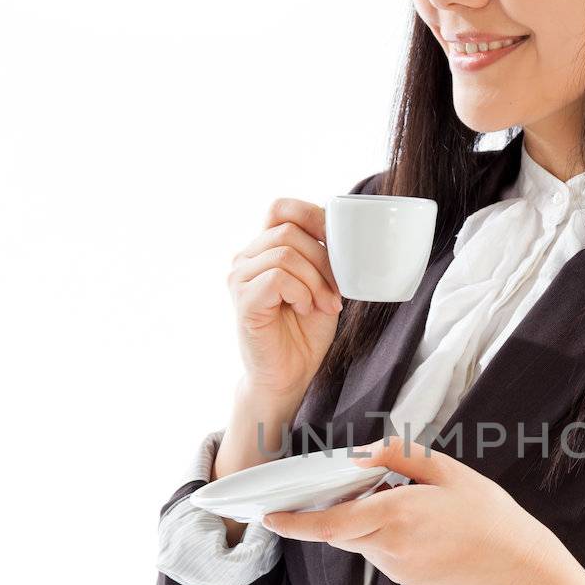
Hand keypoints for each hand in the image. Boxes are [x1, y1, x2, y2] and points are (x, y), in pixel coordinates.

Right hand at [227, 197, 344, 399]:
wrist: (290, 376)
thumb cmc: (306, 333)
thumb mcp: (322, 285)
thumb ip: (323, 256)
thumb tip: (344, 230)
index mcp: (264, 249)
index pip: (281, 208)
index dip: (312, 216)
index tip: (339, 244)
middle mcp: (246, 259)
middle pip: (288, 230)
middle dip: (323, 260)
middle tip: (335, 292)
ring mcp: (239, 279)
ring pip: (285, 254)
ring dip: (315, 280)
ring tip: (322, 305)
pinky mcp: (243, 301)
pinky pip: (277, 278)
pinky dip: (301, 292)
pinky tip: (305, 310)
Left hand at [261, 435, 549, 584]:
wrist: (517, 564)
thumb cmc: (487, 513)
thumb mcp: (446, 470)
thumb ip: (398, 456)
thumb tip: (359, 453)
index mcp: (397, 514)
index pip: (330, 523)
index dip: (296, 523)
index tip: (270, 517)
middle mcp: (390, 546)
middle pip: (339, 531)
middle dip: (332, 513)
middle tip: (344, 490)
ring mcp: (397, 569)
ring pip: (360, 543)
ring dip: (365, 522)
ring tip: (405, 504)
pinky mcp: (406, 581)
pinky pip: (380, 555)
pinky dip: (384, 537)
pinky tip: (419, 528)